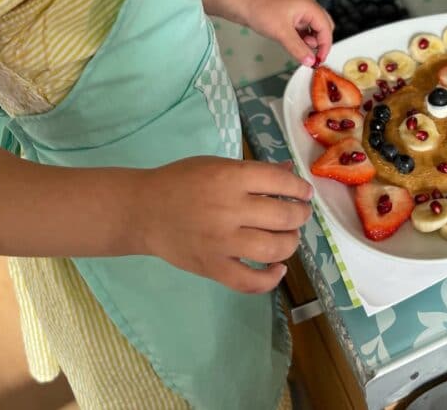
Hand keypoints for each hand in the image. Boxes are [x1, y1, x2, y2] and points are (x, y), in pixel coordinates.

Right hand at [136, 157, 313, 293]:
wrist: (142, 210)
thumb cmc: (181, 182)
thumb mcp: (217, 165)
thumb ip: (255, 171)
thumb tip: (290, 173)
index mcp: (230, 177)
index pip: (280, 183)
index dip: (300, 190)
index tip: (304, 194)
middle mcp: (228, 209)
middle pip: (283, 217)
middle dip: (300, 216)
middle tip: (299, 215)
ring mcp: (221, 242)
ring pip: (273, 249)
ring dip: (290, 244)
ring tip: (288, 238)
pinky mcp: (212, 267)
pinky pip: (250, 282)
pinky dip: (270, 279)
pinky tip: (277, 269)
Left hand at [244, 0, 334, 67]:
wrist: (243, 4)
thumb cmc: (261, 12)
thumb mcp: (282, 33)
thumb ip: (298, 49)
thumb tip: (310, 62)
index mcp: (309, 6)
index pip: (326, 28)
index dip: (325, 46)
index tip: (319, 60)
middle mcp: (307, 7)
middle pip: (324, 27)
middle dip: (320, 43)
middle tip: (313, 57)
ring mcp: (299, 11)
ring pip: (313, 29)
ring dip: (310, 42)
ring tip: (300, 51)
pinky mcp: (291, 16)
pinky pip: (303, 29)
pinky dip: (302, 39)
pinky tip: (295, 46)